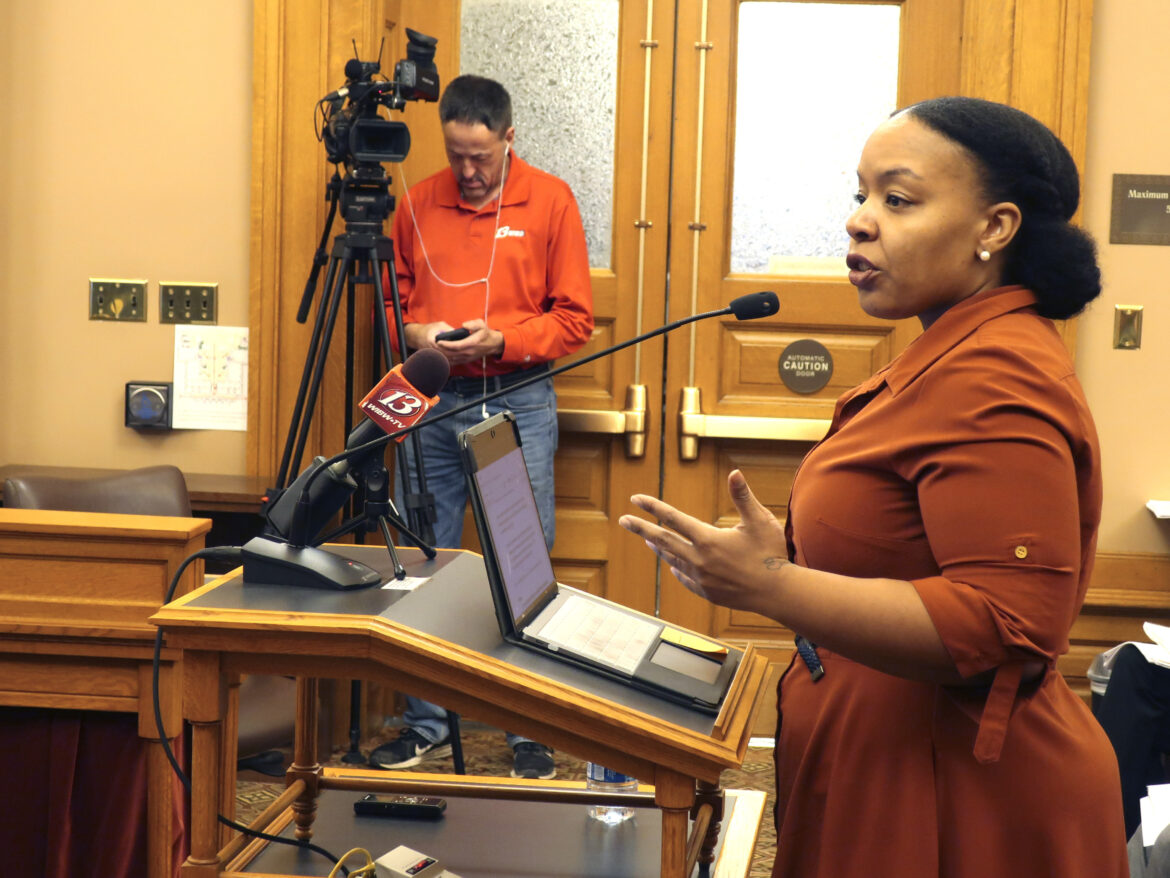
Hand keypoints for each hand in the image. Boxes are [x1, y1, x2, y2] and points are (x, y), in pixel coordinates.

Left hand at [438, 319, 504, 364]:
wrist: (493, 344)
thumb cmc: (485, 333)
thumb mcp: (482, 325)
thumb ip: (473, 324)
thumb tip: (464, 325)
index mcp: (471, 343)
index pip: (456, 346)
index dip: (446, 345)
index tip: (439, 342)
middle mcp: (469, 352)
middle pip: (452, 354)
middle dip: (441, 351)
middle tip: (433, 346)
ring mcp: (467, 358)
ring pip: (452, 359)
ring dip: (443, 356)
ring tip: (435, 351)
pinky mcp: (466, 360)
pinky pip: (454, 362)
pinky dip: (447, 360)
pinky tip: (441, 356)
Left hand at [618, 469, 789, 614]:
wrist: (778, 594)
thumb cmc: (771, 554)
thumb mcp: (758, 520)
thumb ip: (742, 496)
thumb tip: (734, 472)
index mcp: (708, 539)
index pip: (673, 518)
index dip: (653, 507)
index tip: (635, 500)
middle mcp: (699, 559)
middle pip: (663, 540)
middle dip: (641, 529)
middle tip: (623, 520)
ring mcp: (701, 578)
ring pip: (672, 559)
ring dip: (659, 548)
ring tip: (648, 539)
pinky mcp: (707, 593)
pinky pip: (685, 579)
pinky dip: (677, 569)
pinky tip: (673, 566)